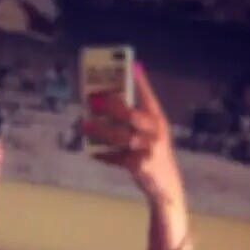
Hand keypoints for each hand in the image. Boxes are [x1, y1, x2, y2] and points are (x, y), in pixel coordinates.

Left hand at [81, 62, 184, 207]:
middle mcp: (155, 132)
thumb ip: (138, 115)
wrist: (165, 183)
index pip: (148, 97)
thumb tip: (117, 96)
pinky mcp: (139, 166)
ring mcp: (148, 149)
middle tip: (92, 100)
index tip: (129, 66)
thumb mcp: (151, 132)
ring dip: (100, 130)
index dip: (140, 82)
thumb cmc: (153, 152)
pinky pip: (117, 158)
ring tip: (84, 124)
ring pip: (120, 136)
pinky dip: (104, 155)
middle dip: (110, 106)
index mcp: (158, 120)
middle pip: (130, 115)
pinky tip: (92, 151)